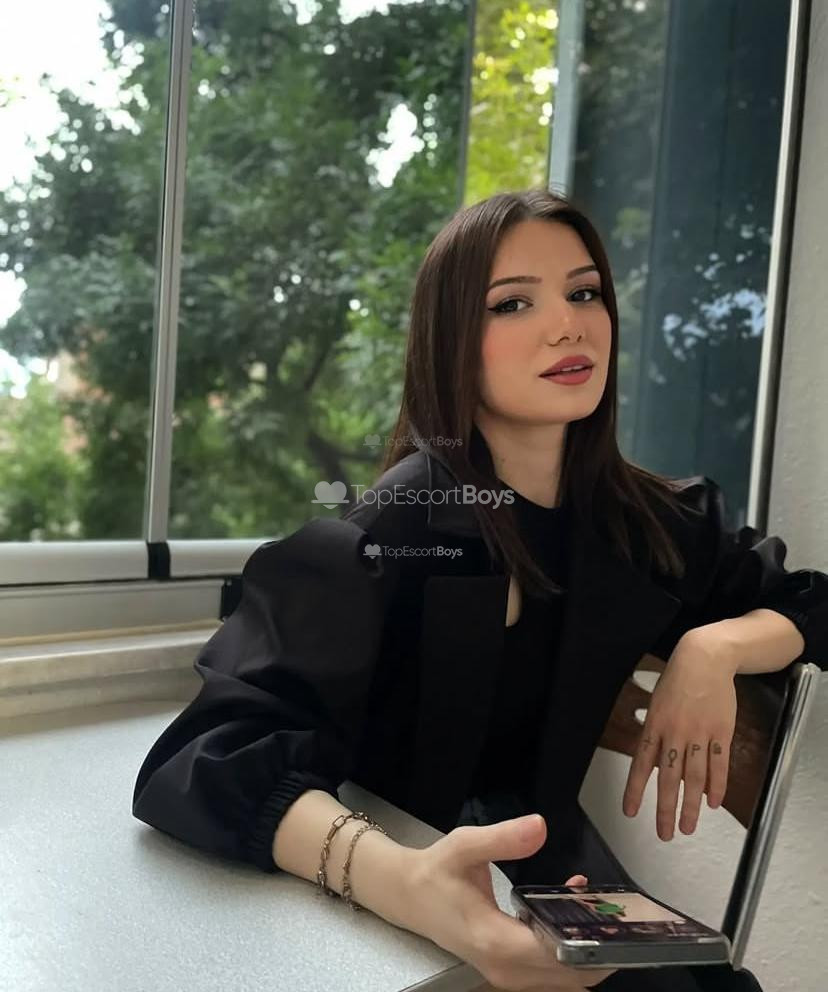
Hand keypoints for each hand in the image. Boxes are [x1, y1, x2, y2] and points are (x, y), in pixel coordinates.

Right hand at [405, 813, 615, 990]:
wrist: (409, 896)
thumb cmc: (436, 872)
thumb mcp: (465, 845)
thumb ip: (503, 838)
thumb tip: (539, 827)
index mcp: (495, 940)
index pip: (556, 954)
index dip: (591, 941)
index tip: (615, 919)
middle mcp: (504, 967)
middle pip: (571, 974)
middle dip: (603, 948)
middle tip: (623, 913)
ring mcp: (507, 974)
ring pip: (566, 978)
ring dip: (591, 951)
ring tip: (607, 912)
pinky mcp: (509, 970)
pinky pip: (553, 969)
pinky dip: (573, 950)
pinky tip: (577, 912)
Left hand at [622, 631, 737, 839]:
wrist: (705, 659)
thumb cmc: (678, 682)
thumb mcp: (657, 704)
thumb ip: (656, 734)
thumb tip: (655, 764)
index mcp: (654, 725)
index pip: (641, 764)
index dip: (634, 789)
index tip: (630, 812)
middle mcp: (674, 732)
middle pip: (668, 778)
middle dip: (665, 809)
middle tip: (664, 833)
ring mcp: (699, 733)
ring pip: (694, 777)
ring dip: (691, 805)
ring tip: (688, 826)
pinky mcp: (721, 731)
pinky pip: (719, 765)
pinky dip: (717, 785)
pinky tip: (714, 803)